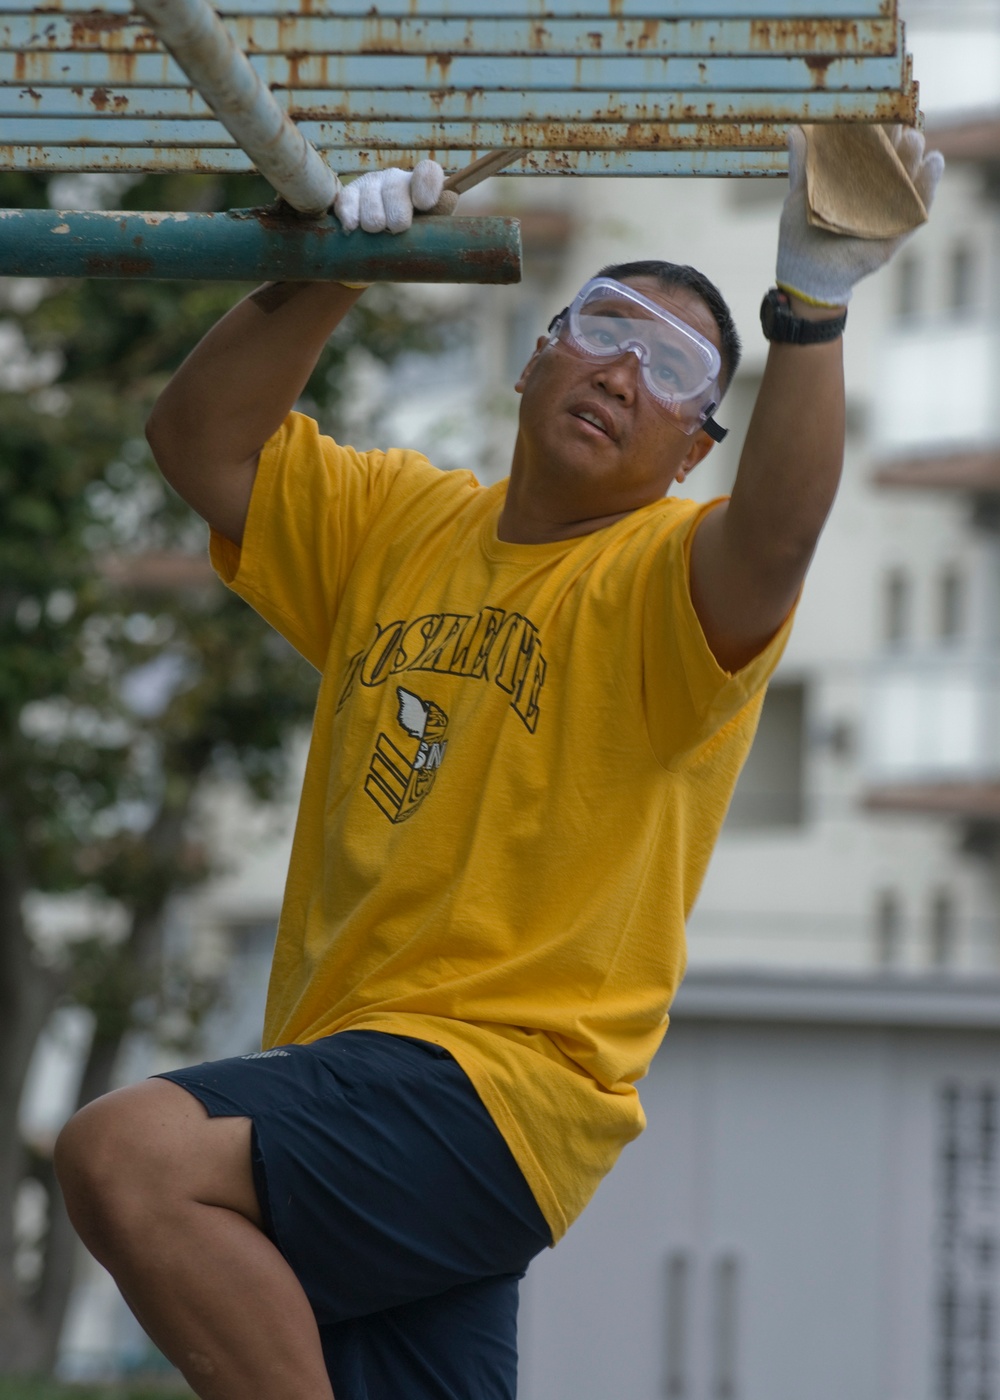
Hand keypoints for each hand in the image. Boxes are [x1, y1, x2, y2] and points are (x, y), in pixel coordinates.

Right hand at [333, 160, 452, 233]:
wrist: (382, 242)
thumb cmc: (412, 236)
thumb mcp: (431, 228)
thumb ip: (439, 216)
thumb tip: (448, 200)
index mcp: (420, 186)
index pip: (428, 173)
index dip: (426, 186)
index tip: (422, 205)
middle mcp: (396, 179)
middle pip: (395, 191)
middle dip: (396, 219)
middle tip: (396, 231)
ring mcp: (371, 184)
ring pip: (371, 205)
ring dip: (374, 226)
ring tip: (378, 233)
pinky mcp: (349, 194)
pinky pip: (346, 204)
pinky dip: (350, 220)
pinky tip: (353, 229)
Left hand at [776, 125, 944, 307]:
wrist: (805, 277)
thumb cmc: (800, 238)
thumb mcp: (800, 198)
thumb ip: (803, 166)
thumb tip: (797, 130)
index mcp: (853, 180)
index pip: (872, 147)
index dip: (878, 128)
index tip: (877, 111)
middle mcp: (875, 191)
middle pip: (895, 157)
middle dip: (899, 138)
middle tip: (897, 124)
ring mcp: (888, 211)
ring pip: (910, 177)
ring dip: (914, 156)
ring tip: (913, 140)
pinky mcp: (898, 232)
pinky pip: (919, 206)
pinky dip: (929, 185)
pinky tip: (934, 162)